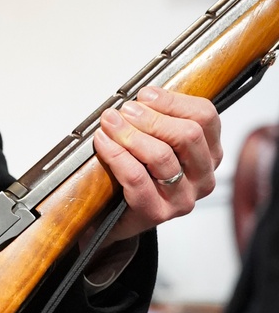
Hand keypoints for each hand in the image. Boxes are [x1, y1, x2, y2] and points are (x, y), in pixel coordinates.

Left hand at [91, 86, 221, 246]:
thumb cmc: (137, 173)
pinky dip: (117, 155)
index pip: (205, 117)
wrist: (112, 217)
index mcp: (209, 152)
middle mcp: (203, 176)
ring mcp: (183, 198)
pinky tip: (104, 143)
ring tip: (110, 123)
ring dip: (130, 133)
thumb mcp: (154, 140)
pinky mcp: (158, 213)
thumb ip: (157, 117)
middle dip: (151, 118)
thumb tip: (143, 96)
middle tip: (125, 110)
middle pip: (187, 135)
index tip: (145, 95)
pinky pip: (137, 177)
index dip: (173, 101)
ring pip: (161, 155)